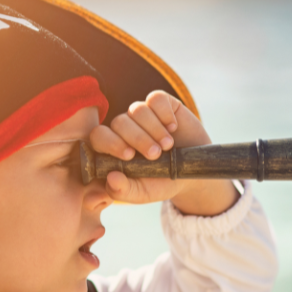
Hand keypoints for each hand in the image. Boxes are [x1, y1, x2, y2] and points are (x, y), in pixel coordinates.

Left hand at [89, 91, 239, 215]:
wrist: (192, 173)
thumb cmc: (160, 183)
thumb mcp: (142, 193)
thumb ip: (123, 190)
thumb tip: (110, 178)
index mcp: (113, 148)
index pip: (99, 136)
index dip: (110, 142)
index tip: (130, 156)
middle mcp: (125, 128)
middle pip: (119, 122)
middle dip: (138, 139)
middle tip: (155, 154)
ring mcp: (142, 115)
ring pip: (137, 109)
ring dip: (153, 129)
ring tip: (167, 146)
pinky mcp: (162, 104)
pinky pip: (156, 98)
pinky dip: (164, 113)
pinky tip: (173, 127)